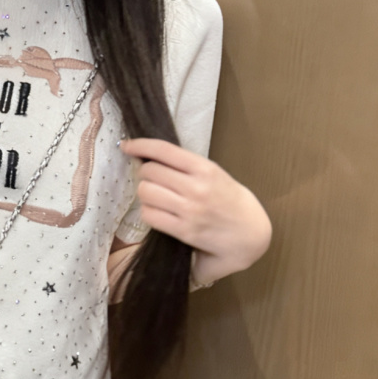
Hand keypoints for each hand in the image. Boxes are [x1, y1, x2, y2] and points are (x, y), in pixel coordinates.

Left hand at [121, 138, 271, 281]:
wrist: (251, 234)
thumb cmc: (230, 201)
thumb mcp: (215, 174)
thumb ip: (186, 167)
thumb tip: (149, 157)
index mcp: (204, 168)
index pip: (163, 150)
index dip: (140, 145)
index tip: (126, 145)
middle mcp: (196, 187)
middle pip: (149, 171)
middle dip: (145, 174)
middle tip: (152, 180)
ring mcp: (189, 210)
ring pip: (146, 193)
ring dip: (145, 194)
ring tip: (156, 198)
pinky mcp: (184, 231)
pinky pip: (150, 215)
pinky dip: (149, 213)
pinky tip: (158, 213)